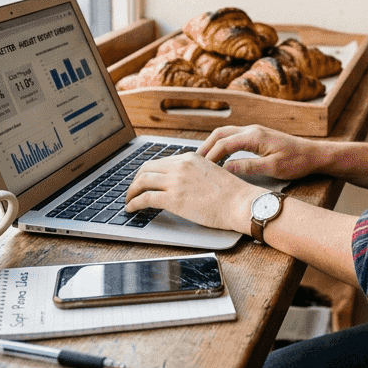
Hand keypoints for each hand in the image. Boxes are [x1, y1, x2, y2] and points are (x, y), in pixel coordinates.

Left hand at [124, 152, 260, 232]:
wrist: (239, 202)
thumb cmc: (231, 193)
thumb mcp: (210, 172)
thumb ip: (194, 173)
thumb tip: (183, 182)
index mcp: (189, 158)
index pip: (160, 161)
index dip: (148, 172)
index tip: (144, 180)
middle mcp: (180, 166)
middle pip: (146, 168)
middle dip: (136, 180)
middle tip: (133, 190)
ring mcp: (175, 181)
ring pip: (141, 182)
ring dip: (131, 192)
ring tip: (128, 201)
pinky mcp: (173, 199)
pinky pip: (144, 198)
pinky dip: (134, 203)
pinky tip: (131, 209)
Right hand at [199, 124, 326, 180]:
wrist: (314, 154)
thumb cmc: (297, 162)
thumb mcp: (273, 168)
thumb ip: (249, 167)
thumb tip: (226, 169)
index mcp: (254, 136)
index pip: (224, 143)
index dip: (210, 156)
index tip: (200, 168)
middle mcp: (252, 130)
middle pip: (220, 134)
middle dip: (205, 147)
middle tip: (194, 162)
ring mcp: (254, 131)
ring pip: (226, 133)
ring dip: (212, 144)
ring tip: (202, 160)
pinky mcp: (257, 136)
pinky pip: (233, 137)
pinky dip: (222, 145)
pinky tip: (219, 157)